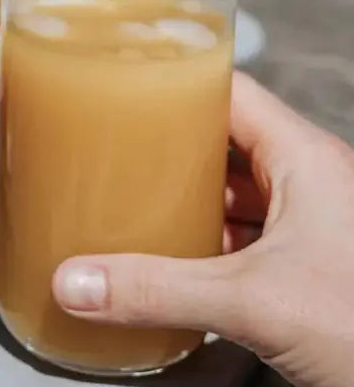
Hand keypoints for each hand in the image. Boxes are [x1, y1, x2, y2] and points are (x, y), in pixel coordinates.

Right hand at [53, 71, 353, 386]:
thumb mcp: (253, 302)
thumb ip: (157, 291)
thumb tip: (71, 283)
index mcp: (303, 157)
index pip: (227, 90)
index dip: (172, 83)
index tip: (118, 91)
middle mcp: (310, 179)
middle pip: (224, 141)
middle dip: (166, 150)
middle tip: (108, 154)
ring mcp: (315, 223)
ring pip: (238, 192)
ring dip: (188, 200)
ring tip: (129, 204)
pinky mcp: (315, 266)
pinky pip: (250, 235)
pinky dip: (210, 241)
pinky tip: (174, 261)